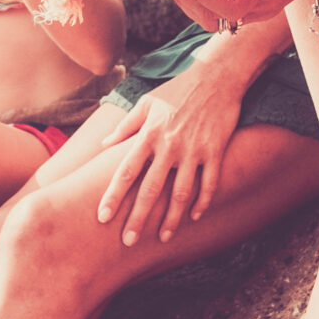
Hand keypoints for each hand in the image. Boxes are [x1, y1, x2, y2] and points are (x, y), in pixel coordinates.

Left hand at [93, 64, 239, 244]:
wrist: (216, 76)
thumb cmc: (177, 89)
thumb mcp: (146, 103)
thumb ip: (125, 127)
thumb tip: (104, 145)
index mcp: (149, 135)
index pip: (125, 172)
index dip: (113, 196)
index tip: (102, 217)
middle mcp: (169, 146)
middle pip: (150, 190)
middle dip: (138, 218)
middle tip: (128, 242)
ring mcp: (194, 150)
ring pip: (181, 193)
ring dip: (171, 218)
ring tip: (163, 237)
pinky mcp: (215, 151)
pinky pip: (209, 183)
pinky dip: (203, 202)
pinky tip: (195, 217)